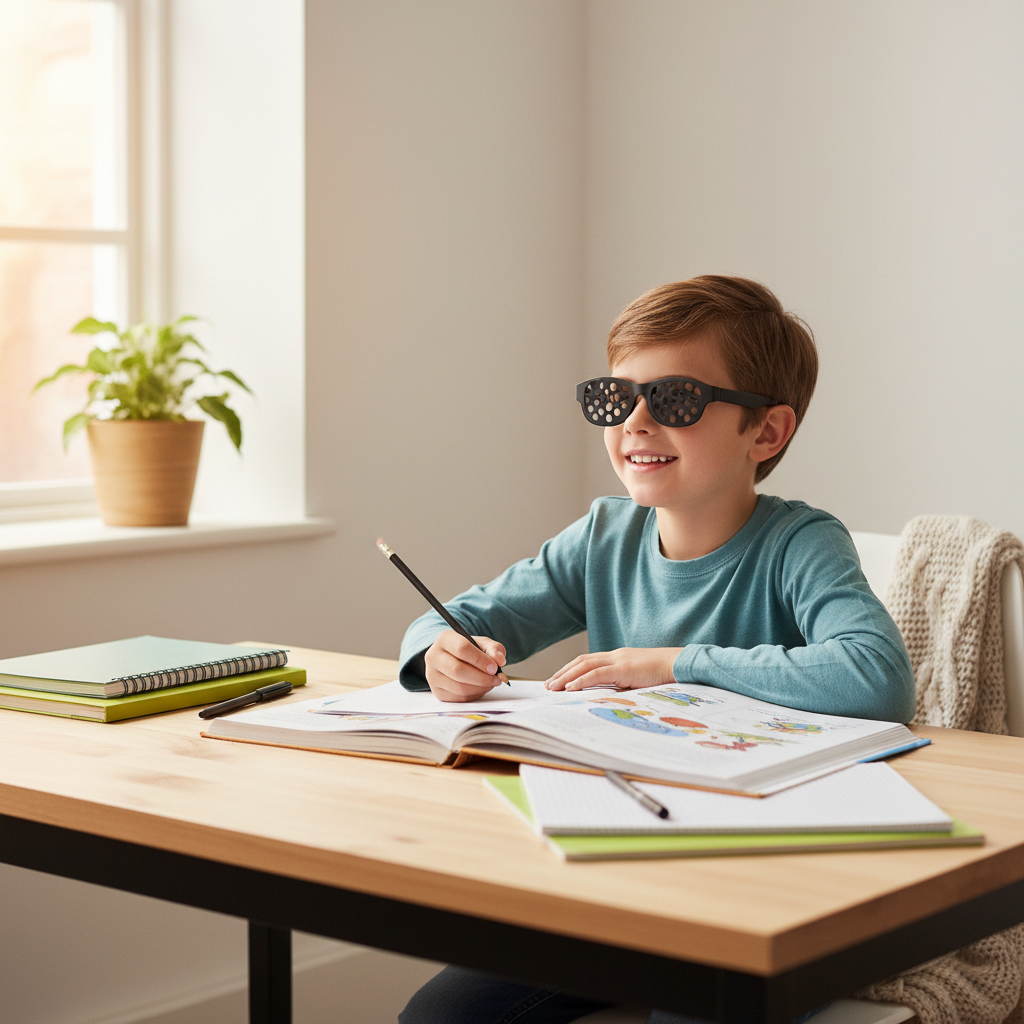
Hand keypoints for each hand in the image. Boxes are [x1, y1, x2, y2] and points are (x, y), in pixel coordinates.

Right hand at [424, 630, 507, 702]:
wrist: (454, 660)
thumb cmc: (470, 651)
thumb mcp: (482, 644)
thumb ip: (493, 649)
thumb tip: (500, 660)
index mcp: (444, 639)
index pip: (462, 649)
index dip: (480, 660)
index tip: (495, 667)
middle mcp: (434, 657)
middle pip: (458, 671)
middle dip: (482, 677)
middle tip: (496, 679)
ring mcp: (433, 676)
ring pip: (459, 687)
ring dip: (480, 687)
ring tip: (491, 683)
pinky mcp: (437, 692)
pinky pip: (459, 698)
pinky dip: (475, 695)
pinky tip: (481, 688)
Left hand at [545, 647, 682, 690]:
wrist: (680, 664)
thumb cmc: (664, 675)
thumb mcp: (639, 680)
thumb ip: (624, 685)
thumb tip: (609, 698)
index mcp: (617, 658)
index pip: (588, 661)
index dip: (571, 670)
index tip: (558, 681)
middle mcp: (615, 656)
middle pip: (581, 661)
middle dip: (562, 673)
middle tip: (548, 685)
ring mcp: (619, 660)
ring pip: (584, 665)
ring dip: (566, 676)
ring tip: (553, 687)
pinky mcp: (624, 668)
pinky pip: (597, 673)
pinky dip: (581, 680)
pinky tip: (570, 687)